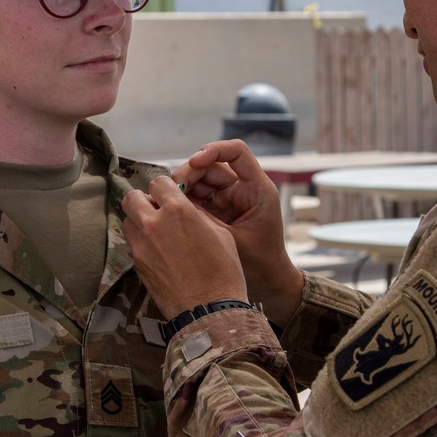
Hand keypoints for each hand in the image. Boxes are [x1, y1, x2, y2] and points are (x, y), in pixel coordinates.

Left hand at [122, 176, 246, 317]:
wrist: (210, 311)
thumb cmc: (223, 273)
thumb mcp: (219, 232)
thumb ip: (196, 214)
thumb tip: (183, 208)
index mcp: (177, 210)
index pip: (158, 183)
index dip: (166, 187)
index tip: (171, 194)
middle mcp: (153, 224)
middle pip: (132, 198)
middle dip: (144, 200)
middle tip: (157, 210)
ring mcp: (141, 246)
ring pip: (128, 221)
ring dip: (139, 221)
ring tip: (156, 231)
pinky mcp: (137, 266)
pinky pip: (132, 244)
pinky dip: (141, 242)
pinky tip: (158, 252)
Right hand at [171, 140, 302, 324]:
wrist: (269, 286)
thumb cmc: (260, 266)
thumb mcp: (232, 240)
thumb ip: (206, 218)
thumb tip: (176, 200)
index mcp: (257, 189)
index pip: (236, 152)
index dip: (214, 150)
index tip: (195, 162)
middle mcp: (243, 189)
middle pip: (212, 165)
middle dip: (190, 172)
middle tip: (173, 188)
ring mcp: (229, 200)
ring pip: (201, 180)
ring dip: (183, 186)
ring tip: (168, 201)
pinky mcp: (217, 212)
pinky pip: (197, 197)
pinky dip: (183, 200)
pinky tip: (170, 209)